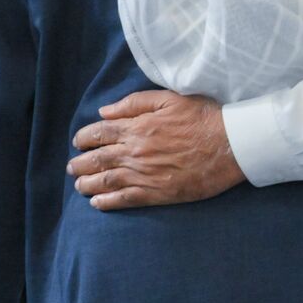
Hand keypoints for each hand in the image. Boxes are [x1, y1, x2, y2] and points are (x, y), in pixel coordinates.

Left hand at [67, 90, 245, 210]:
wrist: (230, 145)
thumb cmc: (203, 118)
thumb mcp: (170, 99)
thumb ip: (135, 103)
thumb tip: (105, 112)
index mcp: (137, 127)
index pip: (99, 133)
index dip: (85, 138)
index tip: (79, 141)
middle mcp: (135, 152)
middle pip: (98, 159)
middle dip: (80, 163)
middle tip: (73, 166)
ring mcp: (145, 175)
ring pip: (106, 181)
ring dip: (88, 183)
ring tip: (79, 184)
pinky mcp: (157, 193)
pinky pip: (124, 199)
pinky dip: (107, 202)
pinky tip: (97, 203)